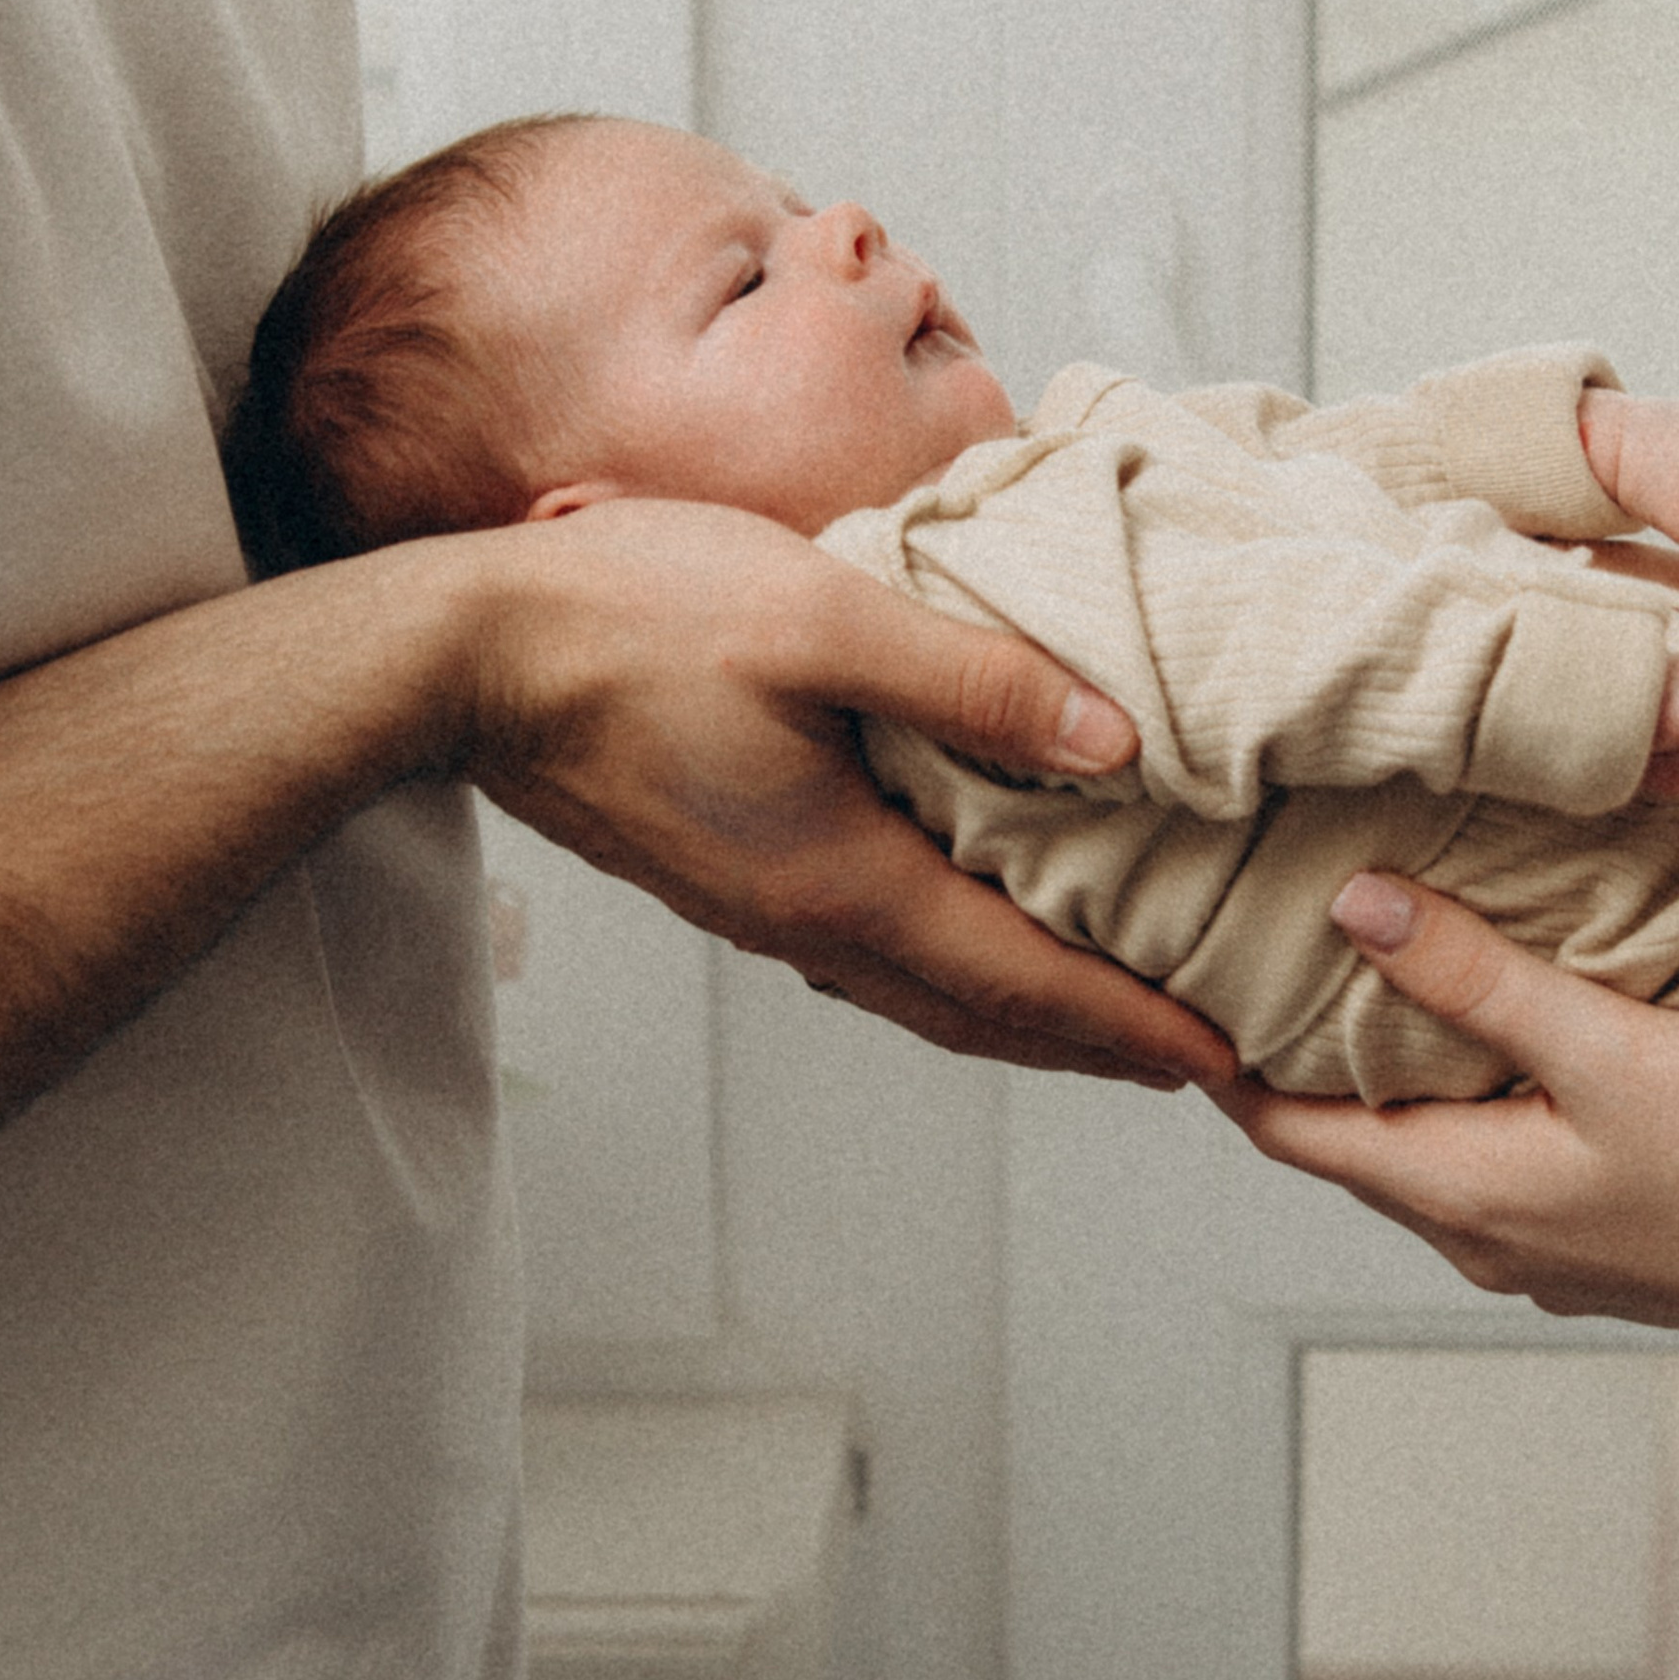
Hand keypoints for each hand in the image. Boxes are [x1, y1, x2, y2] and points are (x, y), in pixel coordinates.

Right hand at [452, 499, 1235, 1086]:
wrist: (462, 660)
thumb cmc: (630, 621)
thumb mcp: (822, 617)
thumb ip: (974, 681)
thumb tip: (1112, 744)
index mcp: (847, 881)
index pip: (1024, 982)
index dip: (1129, 1020)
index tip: (1216, 1054)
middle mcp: (810, 925)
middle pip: (983, 1017)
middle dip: (1092, 1044)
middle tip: (1187, 1061)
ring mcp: (764, 914)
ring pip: (924, 999)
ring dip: (1021, 1020)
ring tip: (1097, 1022)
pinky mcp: (731, 884)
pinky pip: (871, 961)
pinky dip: (949, 978)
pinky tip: (963, 946)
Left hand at [1214, 874, 1678, 1342]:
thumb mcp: (1604, 1046)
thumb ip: (1475, 979)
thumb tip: (1353, 912)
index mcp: (1456, 1195)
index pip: (1290, 1133)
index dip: (1227, 1066)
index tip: (1186, 993)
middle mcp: (1482, 1240)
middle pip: (1350, 1146)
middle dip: (1304, 1065)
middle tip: (1272, 969)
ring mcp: (1544, 1255)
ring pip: (1425, 1158)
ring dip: (1393, 1085)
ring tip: (1378, 993)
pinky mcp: (1603, 1249)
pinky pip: (1494, 1172)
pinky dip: (1466, 1109)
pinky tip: (1503, 1056)